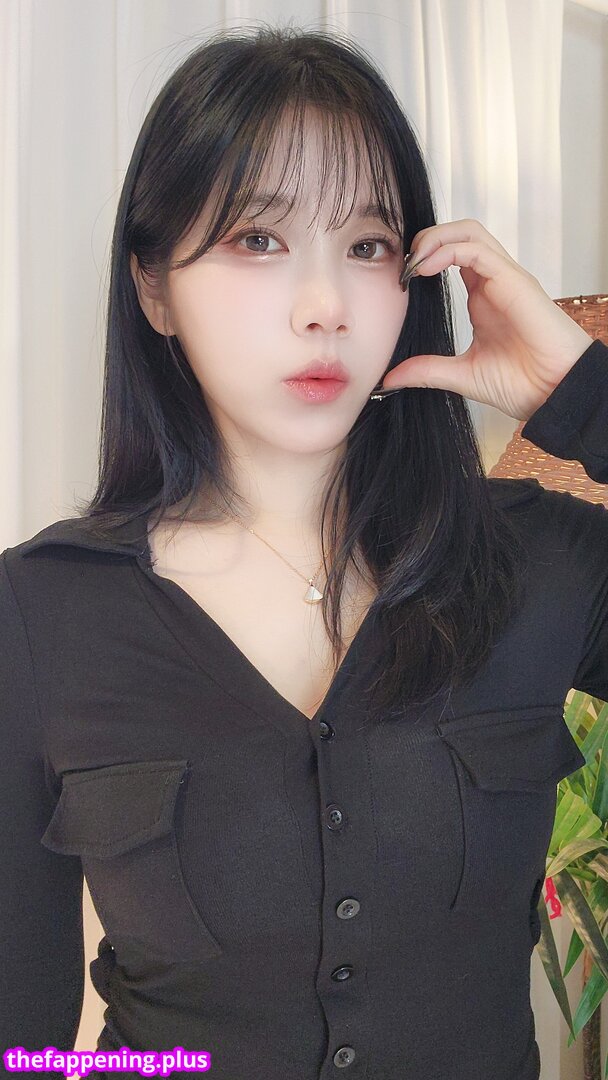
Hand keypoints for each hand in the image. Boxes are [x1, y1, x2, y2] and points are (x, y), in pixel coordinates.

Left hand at [382, 219, 594, 420]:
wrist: (554, 394)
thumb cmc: (522, 383)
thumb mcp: (461, 375)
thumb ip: (427, 371)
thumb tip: (390, 378)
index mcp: (482, 297)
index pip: (452, 255)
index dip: (423, 258)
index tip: (401, 281)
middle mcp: (493, 281)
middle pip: (460, 234)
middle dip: (427, 239)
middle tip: (404, 264)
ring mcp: (505, 279)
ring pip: (469, 232)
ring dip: (435, 239)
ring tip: (414, 262)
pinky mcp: (514, 282)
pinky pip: (478, 250)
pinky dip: (448, 251)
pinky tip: (427, 269)